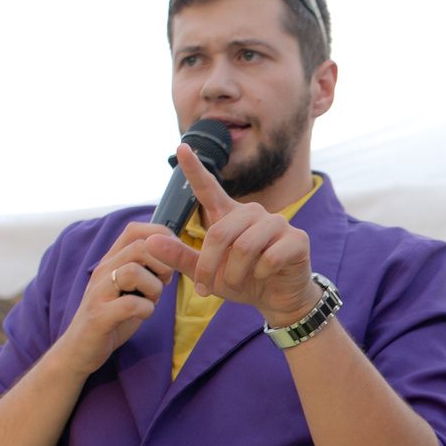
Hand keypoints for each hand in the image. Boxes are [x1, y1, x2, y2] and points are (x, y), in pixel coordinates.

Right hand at [60, 220, 183, 368]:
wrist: (79, 349)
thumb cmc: (112, 318)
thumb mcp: (130, 289)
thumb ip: (147, 272)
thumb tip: (174, 258)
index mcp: (111, 261)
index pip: (134, 230)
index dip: (161, 236)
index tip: (172, 257)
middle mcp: (103, 271)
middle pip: (140, 247)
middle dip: (163, 264)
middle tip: (164, 282)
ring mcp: (99, 292)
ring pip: (134, 271)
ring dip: (154, 287)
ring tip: (150, 300)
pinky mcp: (99, 316)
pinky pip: (130, 304)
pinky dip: (145, 310)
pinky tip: (142, 315)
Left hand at [176, 140, 316, 327]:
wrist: (278, 298)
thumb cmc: (241, 281)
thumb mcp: (206, 274)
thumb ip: (180, 258)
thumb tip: (149, 240)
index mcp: (229, 215)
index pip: (209, 187)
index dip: (194, 168)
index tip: (182, 147)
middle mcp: (253, 213)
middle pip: (220, 232)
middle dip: (209, 266)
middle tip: (206, 288)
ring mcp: (277, 223)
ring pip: (245, 247)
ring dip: (234, 274)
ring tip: (236, 284)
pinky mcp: (297, 239)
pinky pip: (269, 258)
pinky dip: (260, 275)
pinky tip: (264, 276)